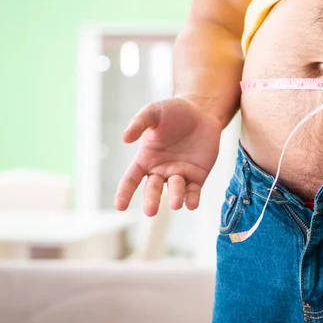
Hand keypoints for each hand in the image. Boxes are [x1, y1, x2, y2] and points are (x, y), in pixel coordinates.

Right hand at [115, 98, 221, 215]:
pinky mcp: (197, 176)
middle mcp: (160, 170)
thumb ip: (139, 123)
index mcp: (145, 159)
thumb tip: (125, 138)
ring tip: (175, 203)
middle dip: (151, 200)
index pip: (131, 179)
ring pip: (175, 191)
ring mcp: (179, 175)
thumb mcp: (154, 112)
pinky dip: (192, 199)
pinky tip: (192, 204)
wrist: (201, 111)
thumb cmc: (174, 111)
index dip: (124, 192)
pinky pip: (193, 191)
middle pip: (152, 189)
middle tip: (150, 211)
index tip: (120, 206)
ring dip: (174, 197)